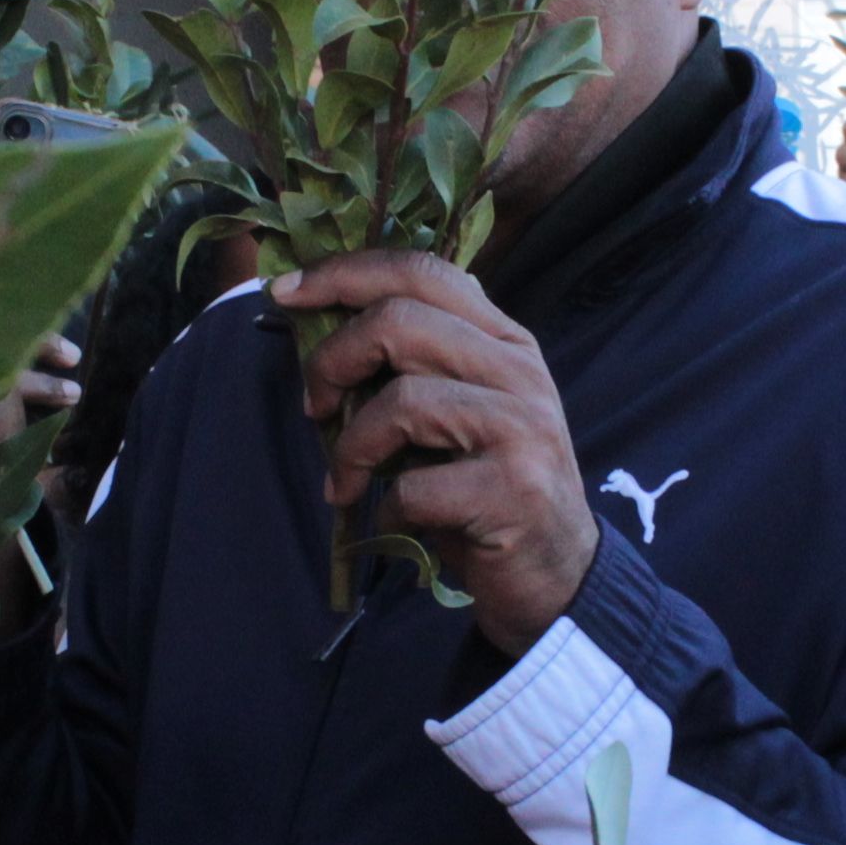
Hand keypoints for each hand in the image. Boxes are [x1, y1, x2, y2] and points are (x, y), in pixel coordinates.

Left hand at [272, 249, 600, 651]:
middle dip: (332, 361)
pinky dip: (386, 507)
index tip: (287, 292)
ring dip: (351, 448)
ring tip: (346, 481)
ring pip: (402, 402)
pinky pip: (413, 485)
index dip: (345, 273)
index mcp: (505, 340)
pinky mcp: (511, 491)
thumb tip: (337, 314)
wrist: (558, 572)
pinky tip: (396, 521)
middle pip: (399, 323)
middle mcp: (519, 372)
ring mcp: (521, 429)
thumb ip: (426, 360)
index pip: (422, 272)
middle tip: (315, 407)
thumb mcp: (469, 407)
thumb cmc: (491, 485)